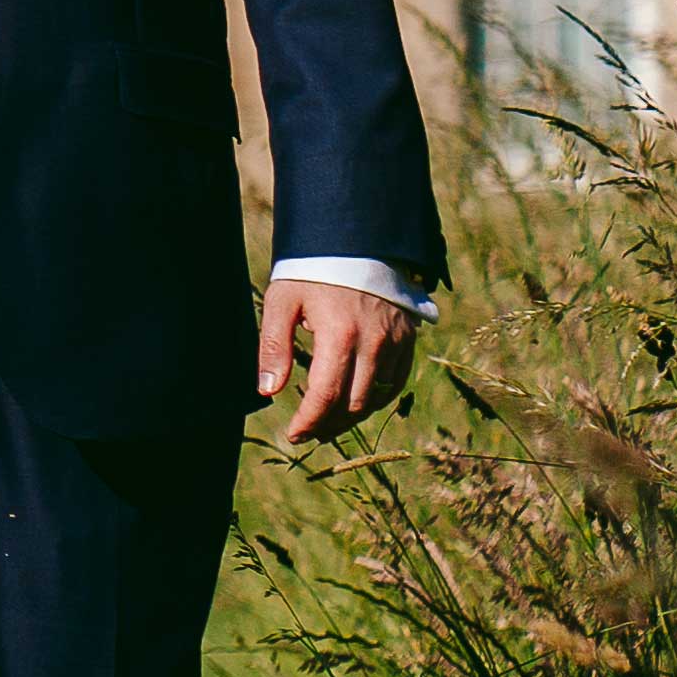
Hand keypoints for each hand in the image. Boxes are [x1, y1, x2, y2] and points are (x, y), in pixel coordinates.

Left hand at [254, 279, 415, 444]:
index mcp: (339, 335)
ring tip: (327, 424)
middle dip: (328, 425)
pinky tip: (355, 404)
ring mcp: (396, 343)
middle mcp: (374, 343)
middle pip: (354, 404)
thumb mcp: (283, 301)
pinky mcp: (408, 340)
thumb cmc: (313, 272)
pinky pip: (397, 382)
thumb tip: (268, 389)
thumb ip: (273, 346)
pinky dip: (376, 399)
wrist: (358, 243)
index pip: (325, 395)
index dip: (309, 421)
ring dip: (352, 417)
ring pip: (378, 398)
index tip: (293, 433)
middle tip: (308, 432)